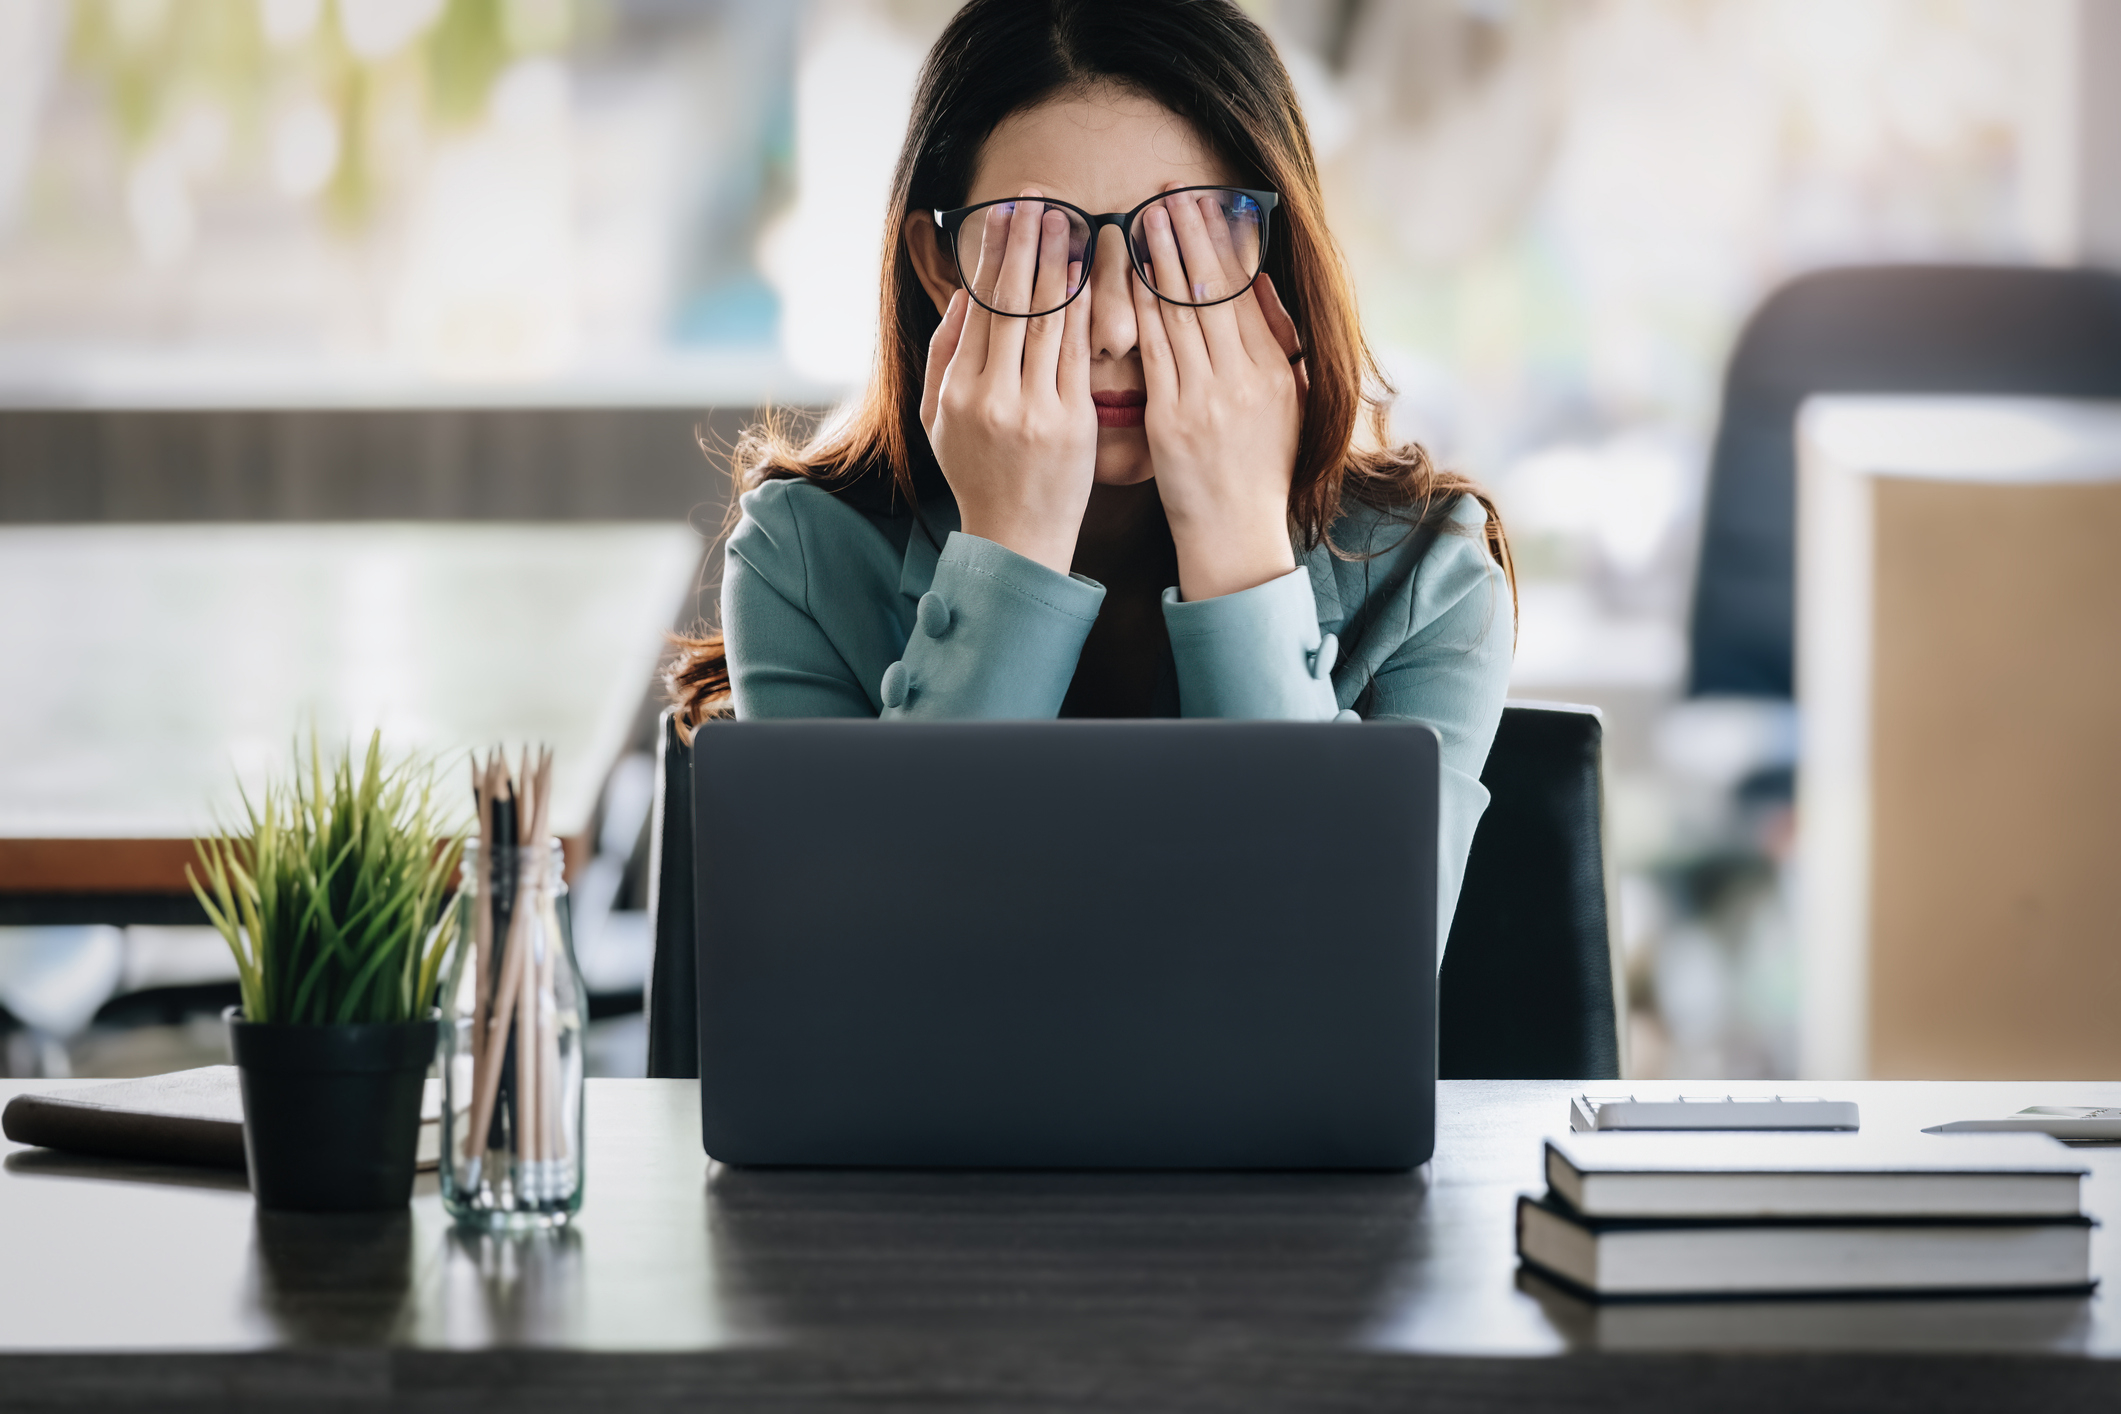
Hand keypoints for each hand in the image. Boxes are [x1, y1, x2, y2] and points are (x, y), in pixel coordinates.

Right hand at [919, 190, 1096, 575]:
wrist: (1016, 539)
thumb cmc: (978, 475)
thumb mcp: (938, 419)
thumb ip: (944, 355)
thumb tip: (962, 296)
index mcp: (956, 390)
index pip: (979, 306)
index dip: (994, 254)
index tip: (1006, 212)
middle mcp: (991, 395)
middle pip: (1011, 302)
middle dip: (1026, 242)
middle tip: (1038, 195)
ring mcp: (1033, 409)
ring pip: (1047, 320)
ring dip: (1058, 263)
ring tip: (1067, 218)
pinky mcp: (1072, 423)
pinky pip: (1078, 354)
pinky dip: (1083, 310)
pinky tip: (1090, 275)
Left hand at [1131, 185, 1305, 600]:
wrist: (1238, 535)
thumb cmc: (1259, 471)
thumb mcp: (1289, 403)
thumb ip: (1278, 343)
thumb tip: (1263, 285)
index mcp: (1274, 370)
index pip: (1245, 290)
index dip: (1223, 242)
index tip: (1206, 202)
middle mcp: (1244, 377)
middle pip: (1214, 290)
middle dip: (1190, 234)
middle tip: (1170, 189)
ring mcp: (1208, 397)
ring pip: (1182, 311)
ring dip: (1162, 258)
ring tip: (1146, 215)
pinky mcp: (1173, 418)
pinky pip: (1154, 350)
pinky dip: (1141, 308)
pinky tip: (1127, 276)